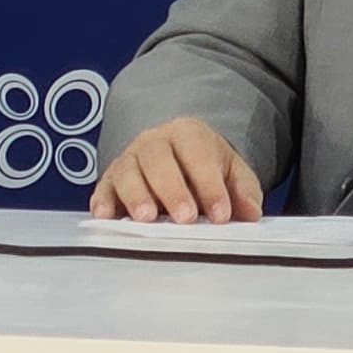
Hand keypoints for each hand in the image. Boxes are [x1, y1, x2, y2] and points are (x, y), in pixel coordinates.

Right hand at [90, 115, 264, 223]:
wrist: (178, 160)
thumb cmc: (205, 168)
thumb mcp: (232, 173)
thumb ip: (243, 190)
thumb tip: (250, 212)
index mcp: (187, 133)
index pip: (197, 154)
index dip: (209, 185)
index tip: (220, 215)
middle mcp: (153, 142)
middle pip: (156, 158)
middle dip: (171, 189)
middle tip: (185, 218)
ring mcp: (128, 159)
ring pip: (126, 170)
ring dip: (135, 195)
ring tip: (146, 218)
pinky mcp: (110, 180)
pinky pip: (103, 187)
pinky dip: (102, 202)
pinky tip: (106, 216)